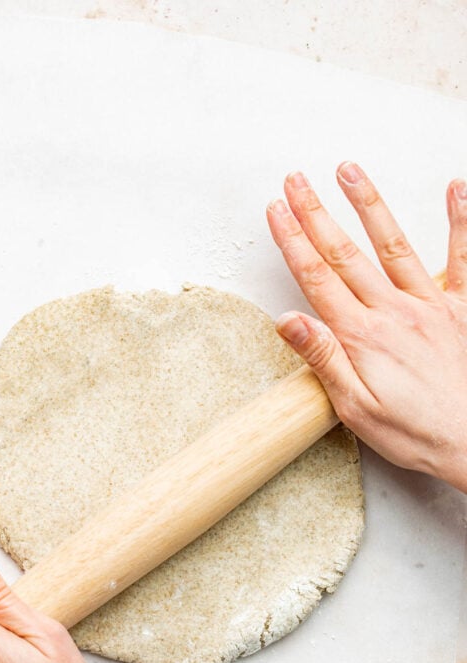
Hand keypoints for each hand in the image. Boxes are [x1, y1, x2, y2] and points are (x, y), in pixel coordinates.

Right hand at [266, 163, 466, 491]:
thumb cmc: (415, 432)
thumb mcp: (356, 407)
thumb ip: (323, 359)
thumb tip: (287, 320)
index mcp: (363, 336)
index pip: (317, 279)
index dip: (292, 241)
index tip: (275, 210)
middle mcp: (395, 311)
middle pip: (346, 254)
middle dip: (316, 214)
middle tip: (296, 179)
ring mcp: (432, 305)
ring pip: (394, 244)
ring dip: (369, 204)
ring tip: (349, 169)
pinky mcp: (463, 309)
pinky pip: (463, 256)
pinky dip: (460, 219)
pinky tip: (455, 187)